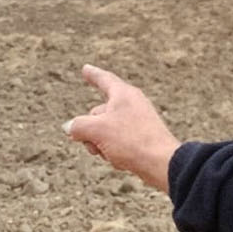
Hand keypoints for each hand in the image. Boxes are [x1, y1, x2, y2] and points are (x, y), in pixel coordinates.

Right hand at [63, 65, 180, 191]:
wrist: (161, 163)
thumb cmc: (131, 140)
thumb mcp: (96, 130)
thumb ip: (78, 126)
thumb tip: (71, 128)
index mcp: (124, 94)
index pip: (104, 79)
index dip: (92, 75)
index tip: (86, 68)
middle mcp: (132, 104)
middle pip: (98, 113)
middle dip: (90, 130)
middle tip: (94, 141)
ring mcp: (138, 122)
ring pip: (105, 130)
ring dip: (99, 144)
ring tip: (110, 152)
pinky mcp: (142, 139)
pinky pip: (117, 143)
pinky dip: (113, 151)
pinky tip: (121, 160)